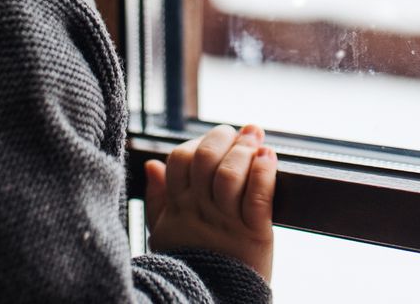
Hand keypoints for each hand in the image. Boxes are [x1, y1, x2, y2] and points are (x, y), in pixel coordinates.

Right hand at [143, 122, 276, 282]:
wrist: (214, 302)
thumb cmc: (191, 266)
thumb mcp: (165, 234)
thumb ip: (158, 198)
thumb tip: (151, 164)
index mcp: (180, 206)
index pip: (180, 159)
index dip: (198, 142)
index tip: (219, 139)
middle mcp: (201, 210)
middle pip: (204, 160)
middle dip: (224, 138)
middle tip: (245, 132)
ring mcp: (227, 221)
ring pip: (230, 175)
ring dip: (245, 152)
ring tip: (257, 141)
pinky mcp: (255, 233)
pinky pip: (259, 197)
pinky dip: (264, 173)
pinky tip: (267, 157)